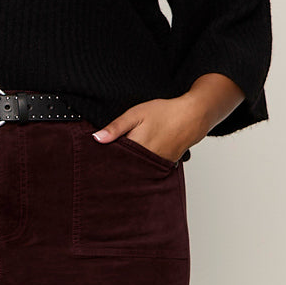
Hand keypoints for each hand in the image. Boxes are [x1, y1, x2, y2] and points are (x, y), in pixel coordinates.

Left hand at [91, 94, 209, 162]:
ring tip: (118, 165)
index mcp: (136, 148)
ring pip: (135, 171)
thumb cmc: (164, 113)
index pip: (112, 160)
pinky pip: (146, 170)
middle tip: (101, 166)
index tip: (93, 161)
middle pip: (122, 169)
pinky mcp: (163, 166)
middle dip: (112, 167)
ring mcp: (155, 165)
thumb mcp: (136, 114)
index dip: (102, 159)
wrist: (192, 117)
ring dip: (126, 168)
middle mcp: (145, 161)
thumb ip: (116, 127)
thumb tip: (96, 138)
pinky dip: (139, 168)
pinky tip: (134, 163)